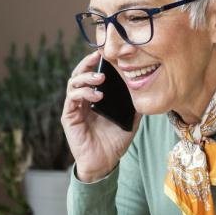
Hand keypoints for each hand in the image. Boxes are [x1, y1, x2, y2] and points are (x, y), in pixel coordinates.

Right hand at [61, 51, 138, 181]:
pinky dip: (83, 93)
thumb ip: (135, 105)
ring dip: (86, 77)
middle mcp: (82, 100)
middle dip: (88, 63)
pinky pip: (72, 99)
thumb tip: (146, 89)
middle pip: (79, 74)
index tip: (106, 52)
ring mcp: (74, 107)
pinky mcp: (69, 117)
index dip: (96, 62)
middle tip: (99, 56)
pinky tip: (96, 95)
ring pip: (73, 83)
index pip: (92, 74)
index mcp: (94, 97)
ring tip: (99, 78)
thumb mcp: (130, 120)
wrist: (104, 163)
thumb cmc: (114, 142)